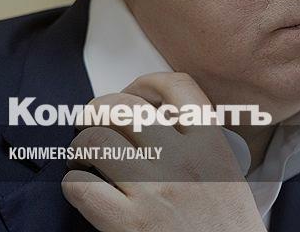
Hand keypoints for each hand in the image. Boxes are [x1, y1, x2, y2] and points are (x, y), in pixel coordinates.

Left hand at [61, 72, 266, 231]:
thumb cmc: (224, 228)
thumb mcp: (226, 172)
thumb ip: (197, 139)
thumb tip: (149, 115)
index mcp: (210, 144)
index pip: (176, 86)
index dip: (146, 82)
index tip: (134, 93)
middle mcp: (182, 161)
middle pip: (122, 106)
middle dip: (99, 110)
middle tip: (96, 126)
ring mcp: (154, 191)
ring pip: (95, 139)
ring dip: (81, 146)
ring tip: (86, 159)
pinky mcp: (128, 223)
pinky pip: (80, 185)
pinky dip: (74, 184)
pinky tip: (84, 189)